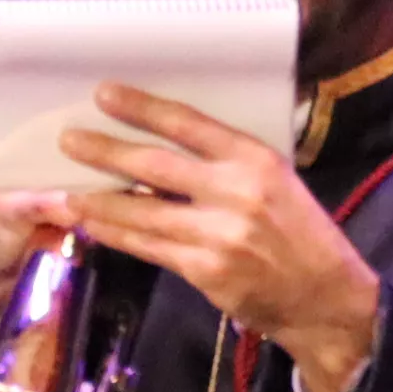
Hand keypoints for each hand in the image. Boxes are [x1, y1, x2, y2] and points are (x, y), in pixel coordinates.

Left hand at [64, 83, 388, 391]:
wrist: (326, 297)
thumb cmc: (301, 233)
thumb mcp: (279, 183)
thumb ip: (230, 165)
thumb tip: (165, 148)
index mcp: (257, 160)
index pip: (189, 125)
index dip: (143, 108)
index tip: (105, 94)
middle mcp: (236, 192)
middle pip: (154, 165)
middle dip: (105, 151)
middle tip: (69, 140)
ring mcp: (218, 234)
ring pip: (141, 211)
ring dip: (97, 200)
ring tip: (66, 191)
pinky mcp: (204, 271)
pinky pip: (147, 247)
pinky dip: (116, 235)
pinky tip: (93, 226)